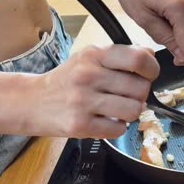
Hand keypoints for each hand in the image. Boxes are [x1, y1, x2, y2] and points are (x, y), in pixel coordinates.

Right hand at [29, 45, 159, 138]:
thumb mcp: (90, 57)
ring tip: (117, 109)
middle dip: (141, 95)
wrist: (31, 101)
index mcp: (94, 54)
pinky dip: (117, 127)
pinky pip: (119, 129)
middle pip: (141, 88)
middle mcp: (88, 75)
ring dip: (130, 113)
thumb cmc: (67, 79)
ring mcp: (83, 101)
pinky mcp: (79, 125)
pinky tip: (105, 120)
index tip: (149, 75)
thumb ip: (120, 55)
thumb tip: (150, 55)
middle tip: (128, 96)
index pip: (138, 59)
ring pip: (134, 110)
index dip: (152, 69)